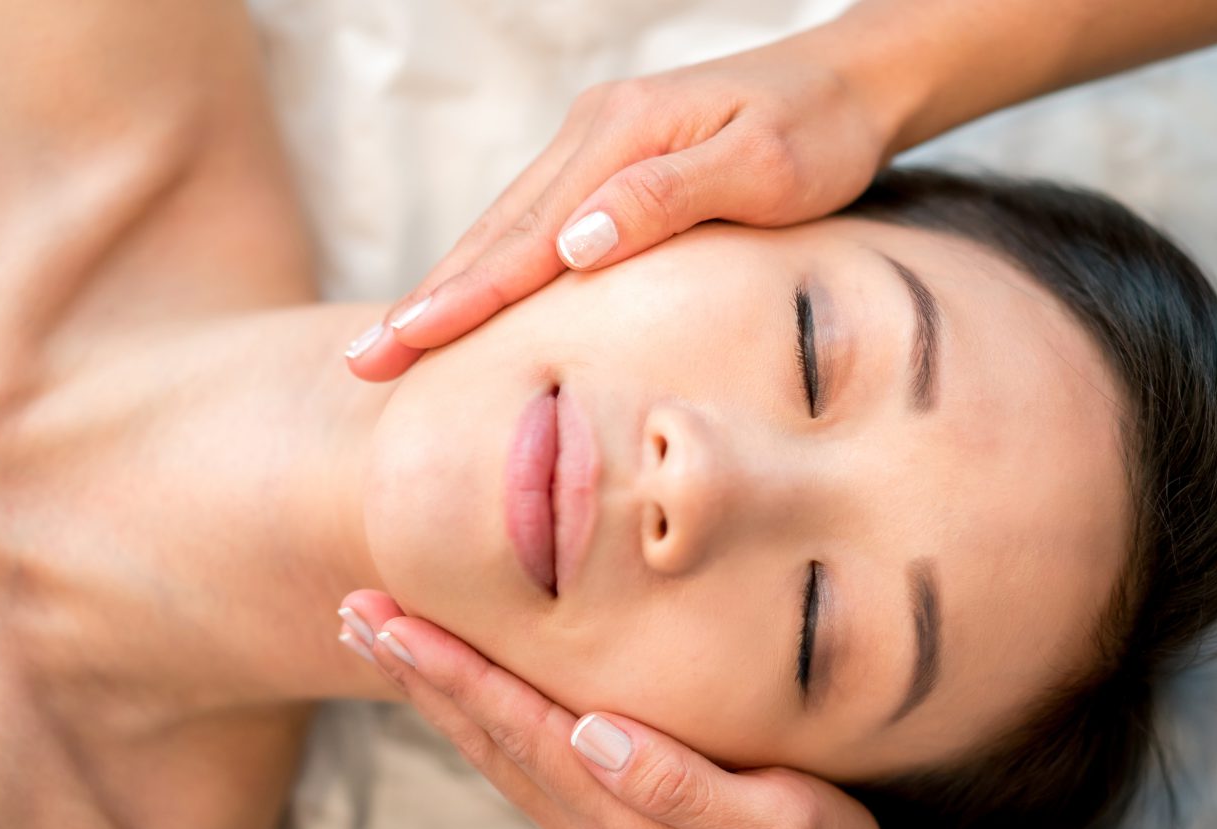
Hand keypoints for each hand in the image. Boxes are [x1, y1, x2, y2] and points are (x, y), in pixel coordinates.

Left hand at [336, 589, 904, 828]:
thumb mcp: (779, 826)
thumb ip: (682, 785)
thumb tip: (594, 731)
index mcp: (621, 823)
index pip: (519, 731)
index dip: (455, 674)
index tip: (393, 624)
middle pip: (484, 740)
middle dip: (416, 674)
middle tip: (353, 614)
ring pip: (492, 751)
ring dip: (432, 694)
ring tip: (380, 641)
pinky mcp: (605, 826)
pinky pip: (520, 761)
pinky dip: (474, 716)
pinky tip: (458, 690)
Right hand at [343, 31, 895, 380]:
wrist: (850, 79)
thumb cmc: (818, 130)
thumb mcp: (761, 165)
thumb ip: (665, 200)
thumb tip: (574, 245)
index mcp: (618, 136)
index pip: (524, 236)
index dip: (461, 297)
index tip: (404, 342)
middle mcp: (590, 134)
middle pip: (492, 231)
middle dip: (426, 300)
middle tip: (365, 362)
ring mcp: (593, 143)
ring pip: (503, 226)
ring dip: (447, 285)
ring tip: (395, 339)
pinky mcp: (606, 159)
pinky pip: (531, 220)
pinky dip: (490, 264)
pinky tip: (467, 297)